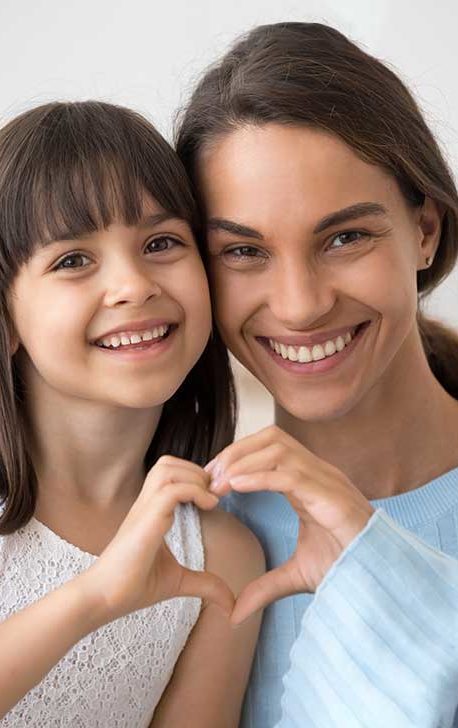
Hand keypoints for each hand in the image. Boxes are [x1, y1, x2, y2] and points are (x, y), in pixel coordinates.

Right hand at [82, 456, 233, 623]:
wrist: (103, 599)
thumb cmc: (133, 587)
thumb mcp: (178, 581)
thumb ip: (205, 584)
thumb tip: (231, 604)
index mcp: (151, 511)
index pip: (170, 473)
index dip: (195, 477)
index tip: (215, 496)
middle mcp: (146, 504)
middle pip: (168, 462)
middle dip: (197, 470)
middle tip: (215, 494)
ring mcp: (144, 509)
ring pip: (167, 468)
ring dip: (195, 477)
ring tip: (210, 498)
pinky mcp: (145, 520)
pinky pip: (170, 490)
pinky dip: (194, 491)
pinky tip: (208, 507)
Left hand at [205, 426, 373, 623]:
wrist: (378, 580)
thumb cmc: (346, 568)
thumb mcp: (296, 575)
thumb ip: (265, 586)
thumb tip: (235, 613)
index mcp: (309, 481)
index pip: (269, 447)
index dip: (238, 455)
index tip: (211, 478)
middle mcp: (318, 473)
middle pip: (271, 437)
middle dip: (236, 451)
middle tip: (209, 477)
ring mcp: (327, 481)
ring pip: (279, 449)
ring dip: (243, 460)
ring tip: (218, 483)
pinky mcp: (331, 497)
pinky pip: (290, 475)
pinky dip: (260, 476)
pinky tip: (236, 486)